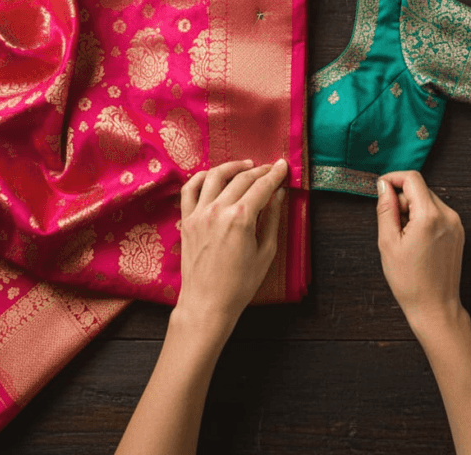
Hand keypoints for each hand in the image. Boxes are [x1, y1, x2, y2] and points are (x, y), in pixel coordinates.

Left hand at [174, 157, 286, 348]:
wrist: (207, 305)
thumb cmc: (240, 285)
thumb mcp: (265, 253)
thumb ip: (271, 219)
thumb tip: (278, 194)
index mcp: (241, 218)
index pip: (262, 186)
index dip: (275, 174)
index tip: (283, 166)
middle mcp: (218, 210)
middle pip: (242, 178)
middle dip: (260, 170)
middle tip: (271, 168)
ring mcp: (199, 214)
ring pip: (216, 176)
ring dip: (233, 167)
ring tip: (246, 166)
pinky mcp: (187, 220)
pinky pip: (190, 189)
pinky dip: (201, 177)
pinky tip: (213, 175)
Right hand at [376, 170, 464, 335]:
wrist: (435, 308)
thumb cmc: (410, 282)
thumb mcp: (388, 243)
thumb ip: (385, 209)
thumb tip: (383, 186)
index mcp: (430, 216)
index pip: (412, 178)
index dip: (393, 179)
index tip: (381, 189)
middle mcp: (448, 216)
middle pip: (420, 189)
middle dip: (402, 199)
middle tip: (392, 225)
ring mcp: (456, 224)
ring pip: (428, 200)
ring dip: (412, 209)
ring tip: (405, 237)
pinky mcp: (458, 232)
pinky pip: (437, 213)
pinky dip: (423, 218)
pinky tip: (417, 241)